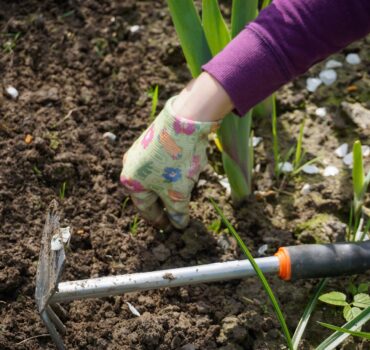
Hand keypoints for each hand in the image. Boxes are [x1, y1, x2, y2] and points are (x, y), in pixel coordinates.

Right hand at [120, 96, 218, 228]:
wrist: (184, 121)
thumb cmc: (176, 162)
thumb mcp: (178, 193)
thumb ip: (177, 212)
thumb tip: (179, 224)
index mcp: (131, 182)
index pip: (145, 209)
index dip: (159, 220)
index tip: (169, 227)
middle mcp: (131, 166)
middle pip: (149, 192)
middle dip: (165, 203)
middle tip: (177, 213)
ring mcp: (140, 151)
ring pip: (156, 177)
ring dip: (170, 186)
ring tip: (185, 191)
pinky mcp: (152, 140)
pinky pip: (161, 163)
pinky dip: (172, 172)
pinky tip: (185, 171)